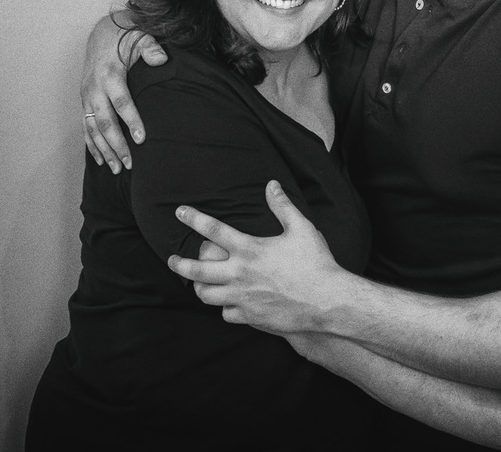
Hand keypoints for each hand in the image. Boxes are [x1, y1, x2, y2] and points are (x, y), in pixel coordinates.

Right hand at [80, 11, 165, 171]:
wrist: (101, 34)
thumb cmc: (125, 38)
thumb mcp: (140, 37)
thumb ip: (151, 48)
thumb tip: (162, 59)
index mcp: (109, 74)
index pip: (122, 102)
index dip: (131, 121)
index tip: (141, 139)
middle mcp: (94, 88)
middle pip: (105, 122)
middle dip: (117, 144)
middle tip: (131, 164)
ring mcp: (87, 97)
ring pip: (93, 129)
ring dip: (104, 150)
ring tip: (118, 169)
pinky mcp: (84, 102)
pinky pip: (86, 127)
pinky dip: (92, 145)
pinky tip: (101, 160)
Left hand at [167, 180, 343, 333]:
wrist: (327, 300)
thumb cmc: (316, 262)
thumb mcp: (301, 228)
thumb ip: (282, 206)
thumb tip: (271, 185)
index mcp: (250, 249)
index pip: (213, 229)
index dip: (193, 218)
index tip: (179, 212)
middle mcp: (240, 274)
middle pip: (196, 270)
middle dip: (179, 264)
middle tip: (172, 259)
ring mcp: (242, 297)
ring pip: (206, 295)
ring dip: (199, 288)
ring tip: (197, 283)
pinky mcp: (250, 316)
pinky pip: (226, 314)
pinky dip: (224, 307)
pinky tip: (228, 303)